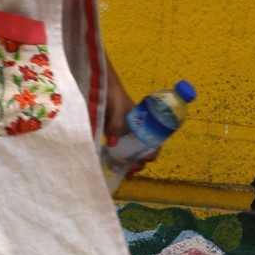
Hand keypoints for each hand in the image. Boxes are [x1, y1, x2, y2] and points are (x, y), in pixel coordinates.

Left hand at [104, 60, 150, 178]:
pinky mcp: (113, 132)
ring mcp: (124, 131)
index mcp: (143, 122)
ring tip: (124, 171)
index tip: (144, 160)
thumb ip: (115, 125)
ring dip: (130, 162)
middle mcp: (136, 128)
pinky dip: (118, 157)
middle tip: (131, 170)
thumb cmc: (113, 94)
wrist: (100, 83)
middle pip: (143, 149)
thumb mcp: (116, 108)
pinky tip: (112, 164)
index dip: (152, 152)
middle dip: (139, 161)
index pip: (154, 140)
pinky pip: (119, 148)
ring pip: (131, 151)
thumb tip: (113, 144)